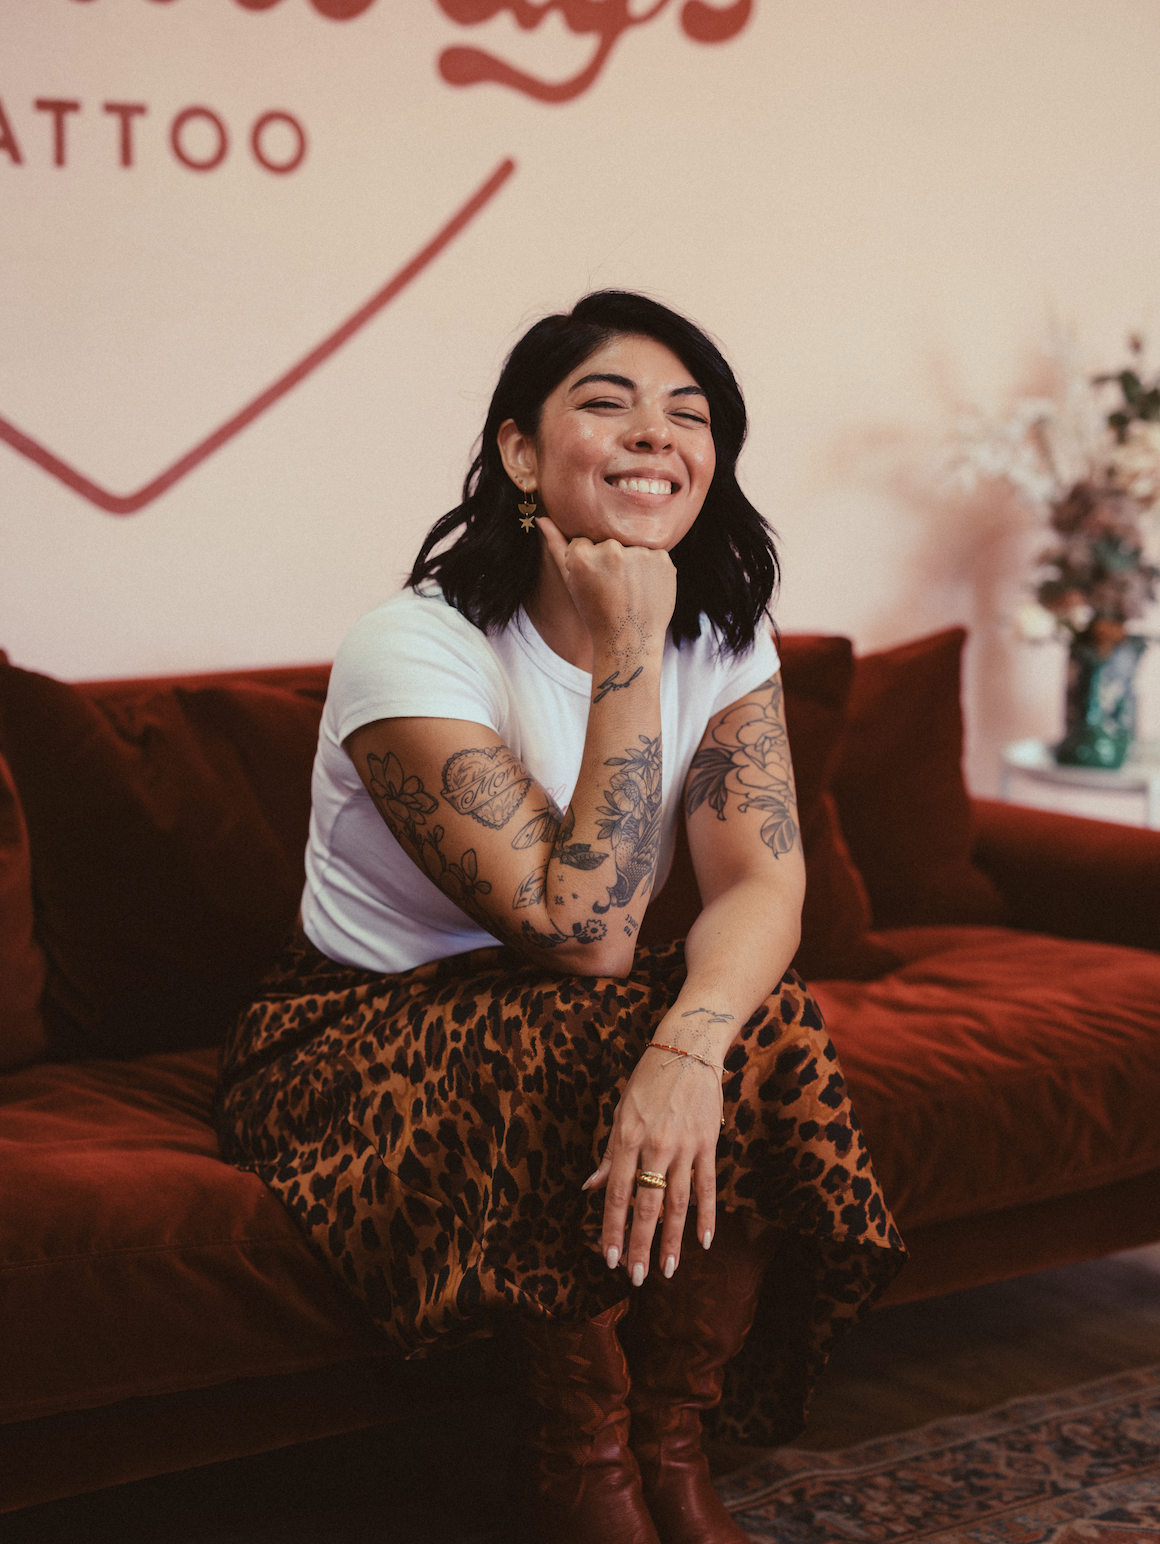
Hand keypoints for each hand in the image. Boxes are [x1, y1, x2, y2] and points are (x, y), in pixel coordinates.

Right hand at [538, 517, 676, 664]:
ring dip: (633, 562)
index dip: (590, 563)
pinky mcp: (663, 559)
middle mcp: (611, 550)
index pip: (585, 541)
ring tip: (631, 590)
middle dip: (612, 560)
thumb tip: (542, 519)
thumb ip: (556, 547)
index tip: (596, 583)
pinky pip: (655, 553)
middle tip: (615, 589)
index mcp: (582, 555)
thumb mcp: (571, 582)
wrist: (629, 641)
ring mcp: (639, 554)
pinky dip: (653, 568)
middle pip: (610, 541)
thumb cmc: (596, 613)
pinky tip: (646, 588)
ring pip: (633, 545)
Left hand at [582, 1041, 720, 1283]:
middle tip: (635, 1278)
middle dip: (639, 1244)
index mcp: (627, 1138)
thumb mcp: (620, 1112)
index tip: (608, 1257)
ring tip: (669, 1270)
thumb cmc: (648, 1080)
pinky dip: (706, 1216)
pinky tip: (703, 1241)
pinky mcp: (708, 1144)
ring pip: (677, 1203)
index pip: (617, 1193)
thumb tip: (590, 1188)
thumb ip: (609, 1154)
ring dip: (673, 1240)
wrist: (687, 1048)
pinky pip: (707, 1187)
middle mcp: (655, 1146)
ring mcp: (684, 1146)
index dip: (612, 1229)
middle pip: (646, 1205)